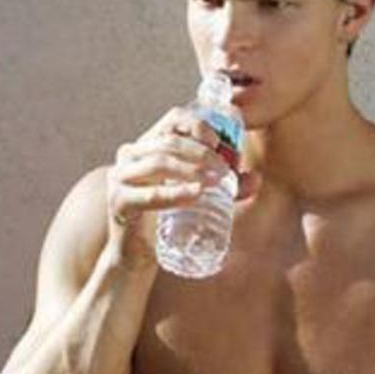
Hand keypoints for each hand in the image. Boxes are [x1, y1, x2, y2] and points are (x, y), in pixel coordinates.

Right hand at [106, 107, 257, 267]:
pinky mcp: (118, 202)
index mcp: (148, 144)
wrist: (137, 254)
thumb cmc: (167, 219)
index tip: (220, 143)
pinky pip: (148, 194)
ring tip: (216, 181)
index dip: (198, 125)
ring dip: (192, 169)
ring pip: (158, 162)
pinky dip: (174, 193)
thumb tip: (256, 179)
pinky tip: (195, 194)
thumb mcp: (197, 196)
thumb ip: (225, 187)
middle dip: (202, 153)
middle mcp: (130, 155)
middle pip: (169, 140)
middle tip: (225, 170)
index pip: (173, 119)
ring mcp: (120, 177)